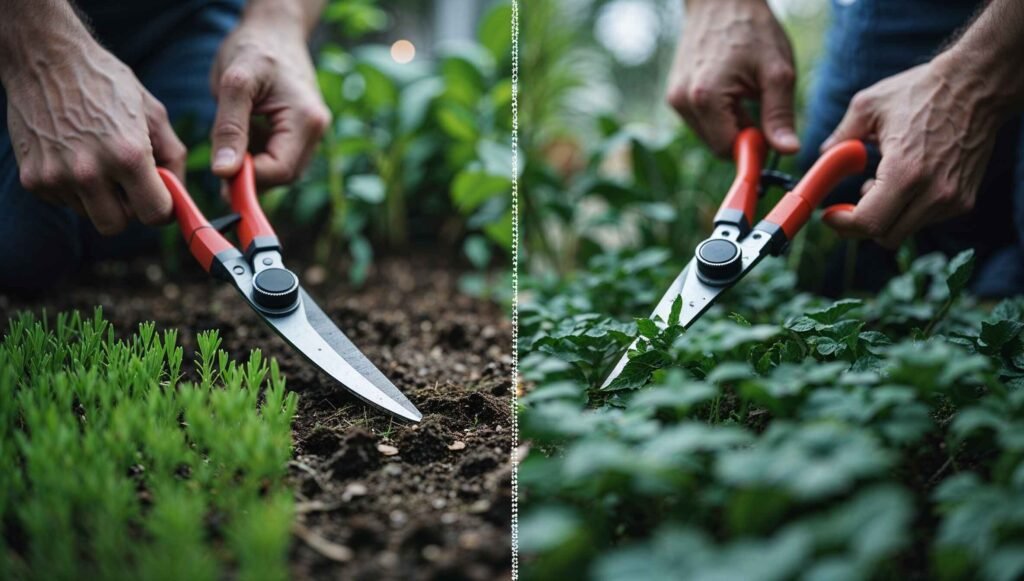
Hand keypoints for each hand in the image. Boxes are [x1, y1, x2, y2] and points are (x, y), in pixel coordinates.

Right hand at [4, 37, 183, 234]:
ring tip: (97, 160)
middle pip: (117, 226)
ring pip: (89, 214)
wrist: (46, 57)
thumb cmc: (107, 83)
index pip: (155, 214)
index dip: (162, 210)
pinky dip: (73, 188)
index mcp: (128, 155)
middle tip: (129, 184)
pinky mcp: (32, 179)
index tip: (161, 200)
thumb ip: (173, 156)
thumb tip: (180, 193)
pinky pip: (64, 201)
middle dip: (128, 210)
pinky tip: (73, 155)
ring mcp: (56, 177)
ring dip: (99, 198)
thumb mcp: (153, 113)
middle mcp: (90, 171)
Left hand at [209, 16, 330, 187]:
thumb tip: (224, 173)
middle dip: (250, 175)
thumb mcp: (234, 84)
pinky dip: (256, 157)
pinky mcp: (300, 135)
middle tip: (219, 163)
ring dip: (252, 167)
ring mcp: (310, 134)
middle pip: (283, 176)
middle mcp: (316, 132)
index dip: (248, 179)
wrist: (274, 30)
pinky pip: (278, 159)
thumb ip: (229, 128)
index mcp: (307, 120)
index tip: (218, 172)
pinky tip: (242, 138)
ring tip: (230, 143)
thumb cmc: (254, 48)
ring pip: (280, 171)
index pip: (280, 170)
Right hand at [666, 0, 798, 155]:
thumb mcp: (776, 72)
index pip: (727, 149)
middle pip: (717, 145)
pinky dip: (719, 115)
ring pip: (709, 134)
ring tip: (745, 93)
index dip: (752, 148)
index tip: (770, 133)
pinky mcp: (675, 94)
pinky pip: (701, 120)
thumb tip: (788, 151)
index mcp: (706, 98)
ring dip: (731, 125)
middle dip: (742, 136)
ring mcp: (675, 98)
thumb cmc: (751, 29)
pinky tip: (730, 89)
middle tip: (760, 106)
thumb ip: (780, 115)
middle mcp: (683, 101)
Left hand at [821, 58, 1001, 248]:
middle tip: (848, 206)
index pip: (869, 223)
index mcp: (905, 171)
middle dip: (860, 224)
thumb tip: (823, 154)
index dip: (843, 225)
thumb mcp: (868, 106)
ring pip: (905, 230)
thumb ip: (841, 136)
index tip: (830, 215)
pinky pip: (925, 220)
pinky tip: (905, 183)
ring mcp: (952, 199)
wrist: (976, 87)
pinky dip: (907, 210)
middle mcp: (933, 192)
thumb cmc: (921, 92)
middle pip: (885, 236)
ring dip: (885, 217)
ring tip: (879, 184)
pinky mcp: (964, 200)